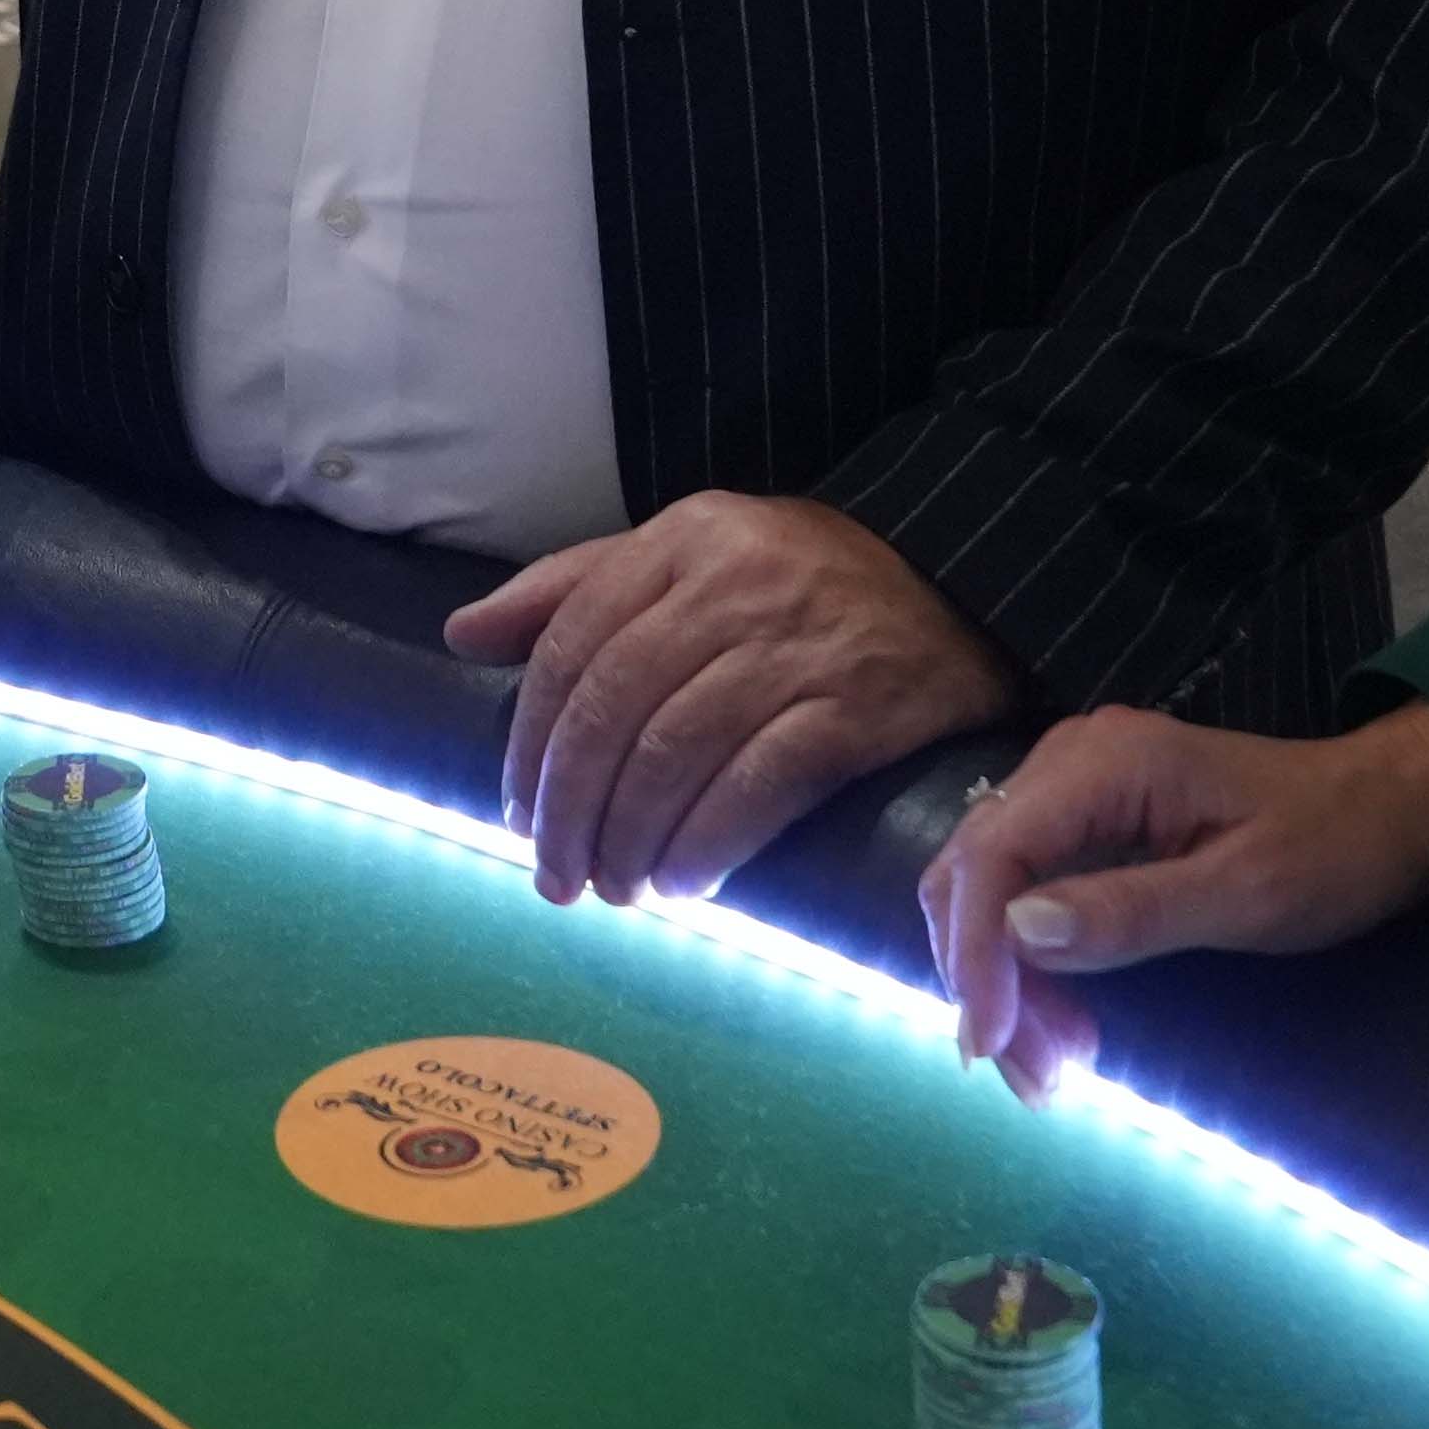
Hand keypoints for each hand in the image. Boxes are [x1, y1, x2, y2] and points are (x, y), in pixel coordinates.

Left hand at [437, 489, 1019, 905]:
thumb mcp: (691, 552)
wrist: (963, 584)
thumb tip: (465, 634)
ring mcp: (800, 645)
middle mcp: (735, 583)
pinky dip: (708, 842)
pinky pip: (760, 784)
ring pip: (675, 752)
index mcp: (684, 540)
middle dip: (569, 808)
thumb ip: (576, 586)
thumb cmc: (807, 582)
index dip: (531, 742)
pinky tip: (684, 882)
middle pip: (614, 708)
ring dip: (630, 838)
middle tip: (555, 877)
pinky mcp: (860, 706)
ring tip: (617, 888)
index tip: (515, 813)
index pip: (573, 644)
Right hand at [918, 697, 1428, 1097]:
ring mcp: (1074, 790)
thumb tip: (1018, 931)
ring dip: (1003, 983)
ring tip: (1056, 1066)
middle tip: (1039, 1076)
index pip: (992, 856)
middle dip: (987, 982)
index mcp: (1105, 765)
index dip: (976, 954)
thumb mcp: (1245, 894)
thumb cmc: (1333, 849)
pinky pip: (1024, 892)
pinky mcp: (1087, 823)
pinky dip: (1029, 965)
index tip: (992, 1044)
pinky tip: (1065, 1020)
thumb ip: (1131, 911)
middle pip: (972, 875)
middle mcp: (1070, 764)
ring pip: (987, 890)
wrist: (1388, 810)